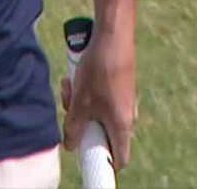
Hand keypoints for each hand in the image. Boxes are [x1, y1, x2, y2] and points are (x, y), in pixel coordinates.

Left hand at [61, 24, 136, 169]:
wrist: (113, 35)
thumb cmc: (99, 70)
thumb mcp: (80, 102)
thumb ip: (74, 128)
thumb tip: (71, 145)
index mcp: (122, 125)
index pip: (120, 157)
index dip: (103, 160)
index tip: (86, 152)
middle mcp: (128, 114)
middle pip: (103, 132)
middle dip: (81, 123)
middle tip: (69, 106)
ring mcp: (125, 99)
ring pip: (98, 112)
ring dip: (80, 103)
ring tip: (69, 85)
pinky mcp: (120, 85)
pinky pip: (101, 98)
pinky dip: (87, 92)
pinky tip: (75, 76)